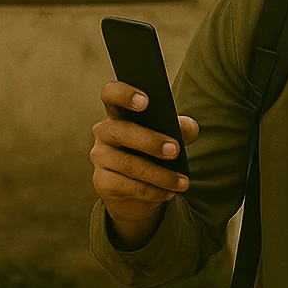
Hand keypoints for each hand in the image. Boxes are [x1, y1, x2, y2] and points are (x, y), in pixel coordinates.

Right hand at [90, 81, 199, 242]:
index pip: (111, 95)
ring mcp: (100, 157)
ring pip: (128, 164)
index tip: (145, 101)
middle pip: (121, 131)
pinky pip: (128, 186)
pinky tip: (169, 192)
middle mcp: (104, 132)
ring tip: (182, 181)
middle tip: (175, 150)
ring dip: (160, 174)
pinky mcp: (102, 182)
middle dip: (150, 141)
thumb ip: (182, 129)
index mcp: (120, 114)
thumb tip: (187, 128)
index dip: (124, 94)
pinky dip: (152, 191)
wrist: (143, 193)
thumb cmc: (156, 156)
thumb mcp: (172, 138)